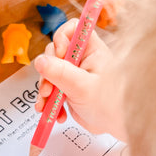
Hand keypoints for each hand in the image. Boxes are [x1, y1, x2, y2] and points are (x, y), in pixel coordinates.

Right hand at [34, 18, 126, 140]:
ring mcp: (74, 74)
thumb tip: (39, 60)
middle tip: (48, 89)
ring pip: (50, 72)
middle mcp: (82, 59)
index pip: (72, 29)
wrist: (115, 127)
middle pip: (54, 52)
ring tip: (47, 104)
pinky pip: (52, 88)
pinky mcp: (69, 89)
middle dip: (47, 71)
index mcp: (92, 50)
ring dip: (45, 88)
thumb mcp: (82, 87)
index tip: (59, 55)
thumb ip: (60, 73)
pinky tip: (54, 112)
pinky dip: (49, 101)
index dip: (61, 38)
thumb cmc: (109, 106)